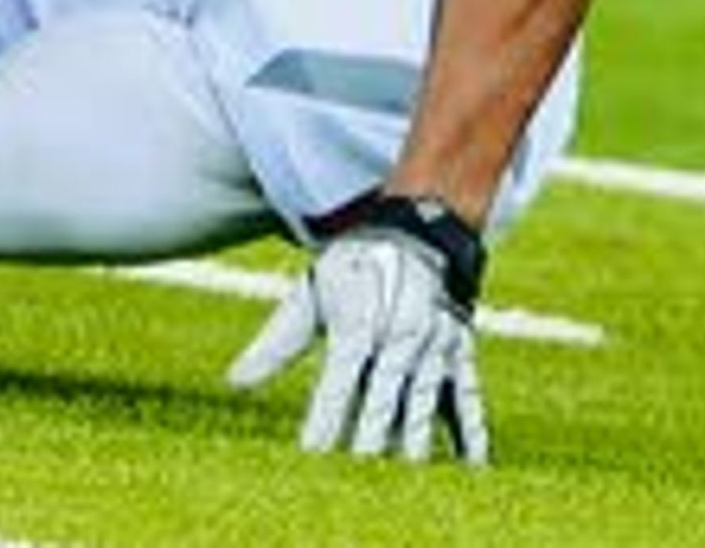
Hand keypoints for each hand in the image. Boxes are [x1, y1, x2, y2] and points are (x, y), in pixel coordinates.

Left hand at [226, 192, 490, 464]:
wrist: (416, 227)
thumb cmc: (352, 269)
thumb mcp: (310, 296)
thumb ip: (276, 344)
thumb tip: (234, 381)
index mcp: (358, 325)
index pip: (337, 384)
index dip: (324, 420)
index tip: (311, 453)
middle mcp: (397, 337)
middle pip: (382, 400)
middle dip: (369, 440)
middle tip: (356, 477)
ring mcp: (433, 345)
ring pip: (423, 403)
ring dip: (413, 442)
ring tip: (403, 478)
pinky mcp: (460, 350)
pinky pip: (468, 395)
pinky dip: (470, 431)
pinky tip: (470, 465)